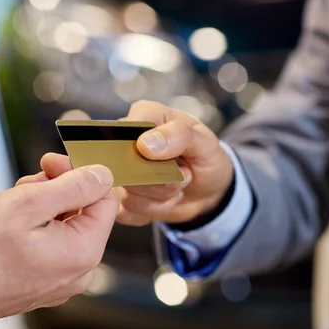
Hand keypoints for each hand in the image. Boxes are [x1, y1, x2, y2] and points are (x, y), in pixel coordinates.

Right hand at [116, 100, 233, 225]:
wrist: (207, 191)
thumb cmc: (204, 158)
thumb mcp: (205, 143)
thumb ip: (180, 135)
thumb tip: (145, 144)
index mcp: (144, 117)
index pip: (126, 127)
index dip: (146, 148)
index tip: (173, 159)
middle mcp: (126, 143)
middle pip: (127, 166)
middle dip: (161, 179)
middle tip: (182, 173)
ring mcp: (121, 173)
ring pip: (130, 194)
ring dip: (162, 196)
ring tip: (176, 186)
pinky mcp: (120, 200)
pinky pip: (127, 212)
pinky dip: (154, 210)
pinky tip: (165, 200)